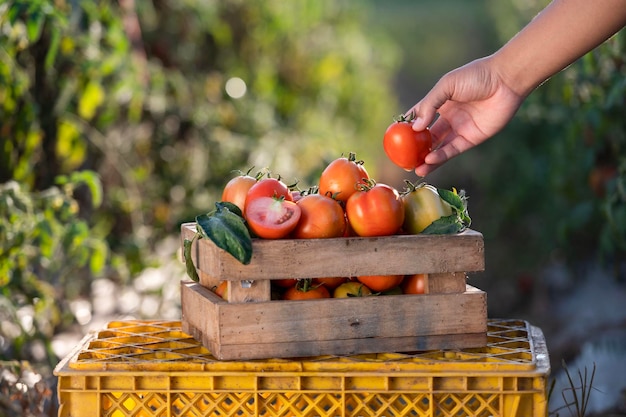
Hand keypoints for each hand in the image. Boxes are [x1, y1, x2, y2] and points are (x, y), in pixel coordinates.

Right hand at [408, 57, 524, 176]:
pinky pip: (452, 150)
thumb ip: (429, 105)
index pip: (420, 117)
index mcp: (441, 102)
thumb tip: (415, 127)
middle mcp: (449, 117)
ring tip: (414, 169)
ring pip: (439, 148)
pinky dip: (441, 156)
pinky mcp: (472, 138)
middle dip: (416, 149)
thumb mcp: (446, 86)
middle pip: (428, 137)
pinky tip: (429, 160)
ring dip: (427, 159)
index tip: (395, 138)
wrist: (505, 80)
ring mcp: (460, 129)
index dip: (408, 127)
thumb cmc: (476, 76)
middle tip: (403, 160)